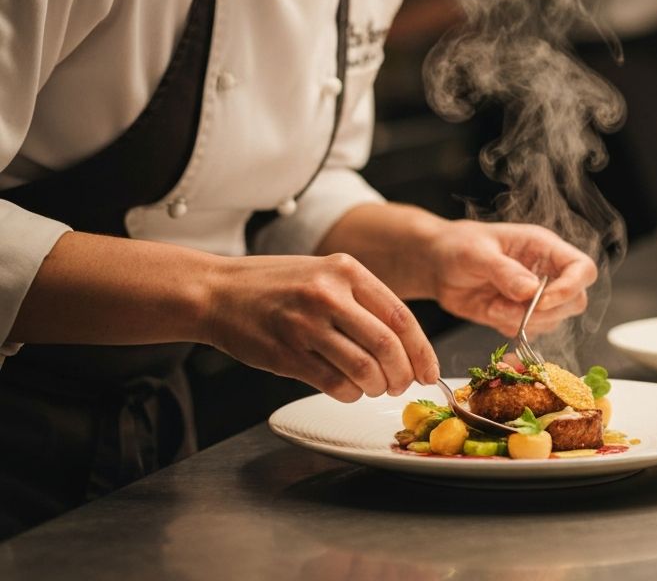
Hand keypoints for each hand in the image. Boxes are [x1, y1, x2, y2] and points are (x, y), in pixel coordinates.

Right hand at [204, 253, 439, 402]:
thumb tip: (404, 343)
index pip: (399, 316)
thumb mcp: (324, 273)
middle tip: (403, 386)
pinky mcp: (286, 354)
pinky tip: (349, 390)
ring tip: (375, 388)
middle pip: (387, 345)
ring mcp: (306, 325)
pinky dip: (350, 393)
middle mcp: (329, 294)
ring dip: (377, 387)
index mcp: (346, 270)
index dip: (421, 350)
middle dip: (403, 374)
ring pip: (363, 368)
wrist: (218, 291)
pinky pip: (333, 383)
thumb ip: (361, 299)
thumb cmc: (276, 284)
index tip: (430, 371)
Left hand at [425, 221, 597, 336]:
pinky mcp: (521, 314)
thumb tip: (532, 291)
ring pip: (554, 320)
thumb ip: (504, 271)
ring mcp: (536, 295)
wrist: (438, 266)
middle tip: (511, 308)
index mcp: (543, 247)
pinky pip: (532, 332)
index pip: (582, 268)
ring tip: (493, 307)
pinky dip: (512, 329)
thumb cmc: (458, 246)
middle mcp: (546, 271)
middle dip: (546, 311)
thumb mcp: (476, 253)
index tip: (541, 301)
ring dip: (524, 322)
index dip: (571, 288)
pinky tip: (491, 312)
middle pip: (576, 300)